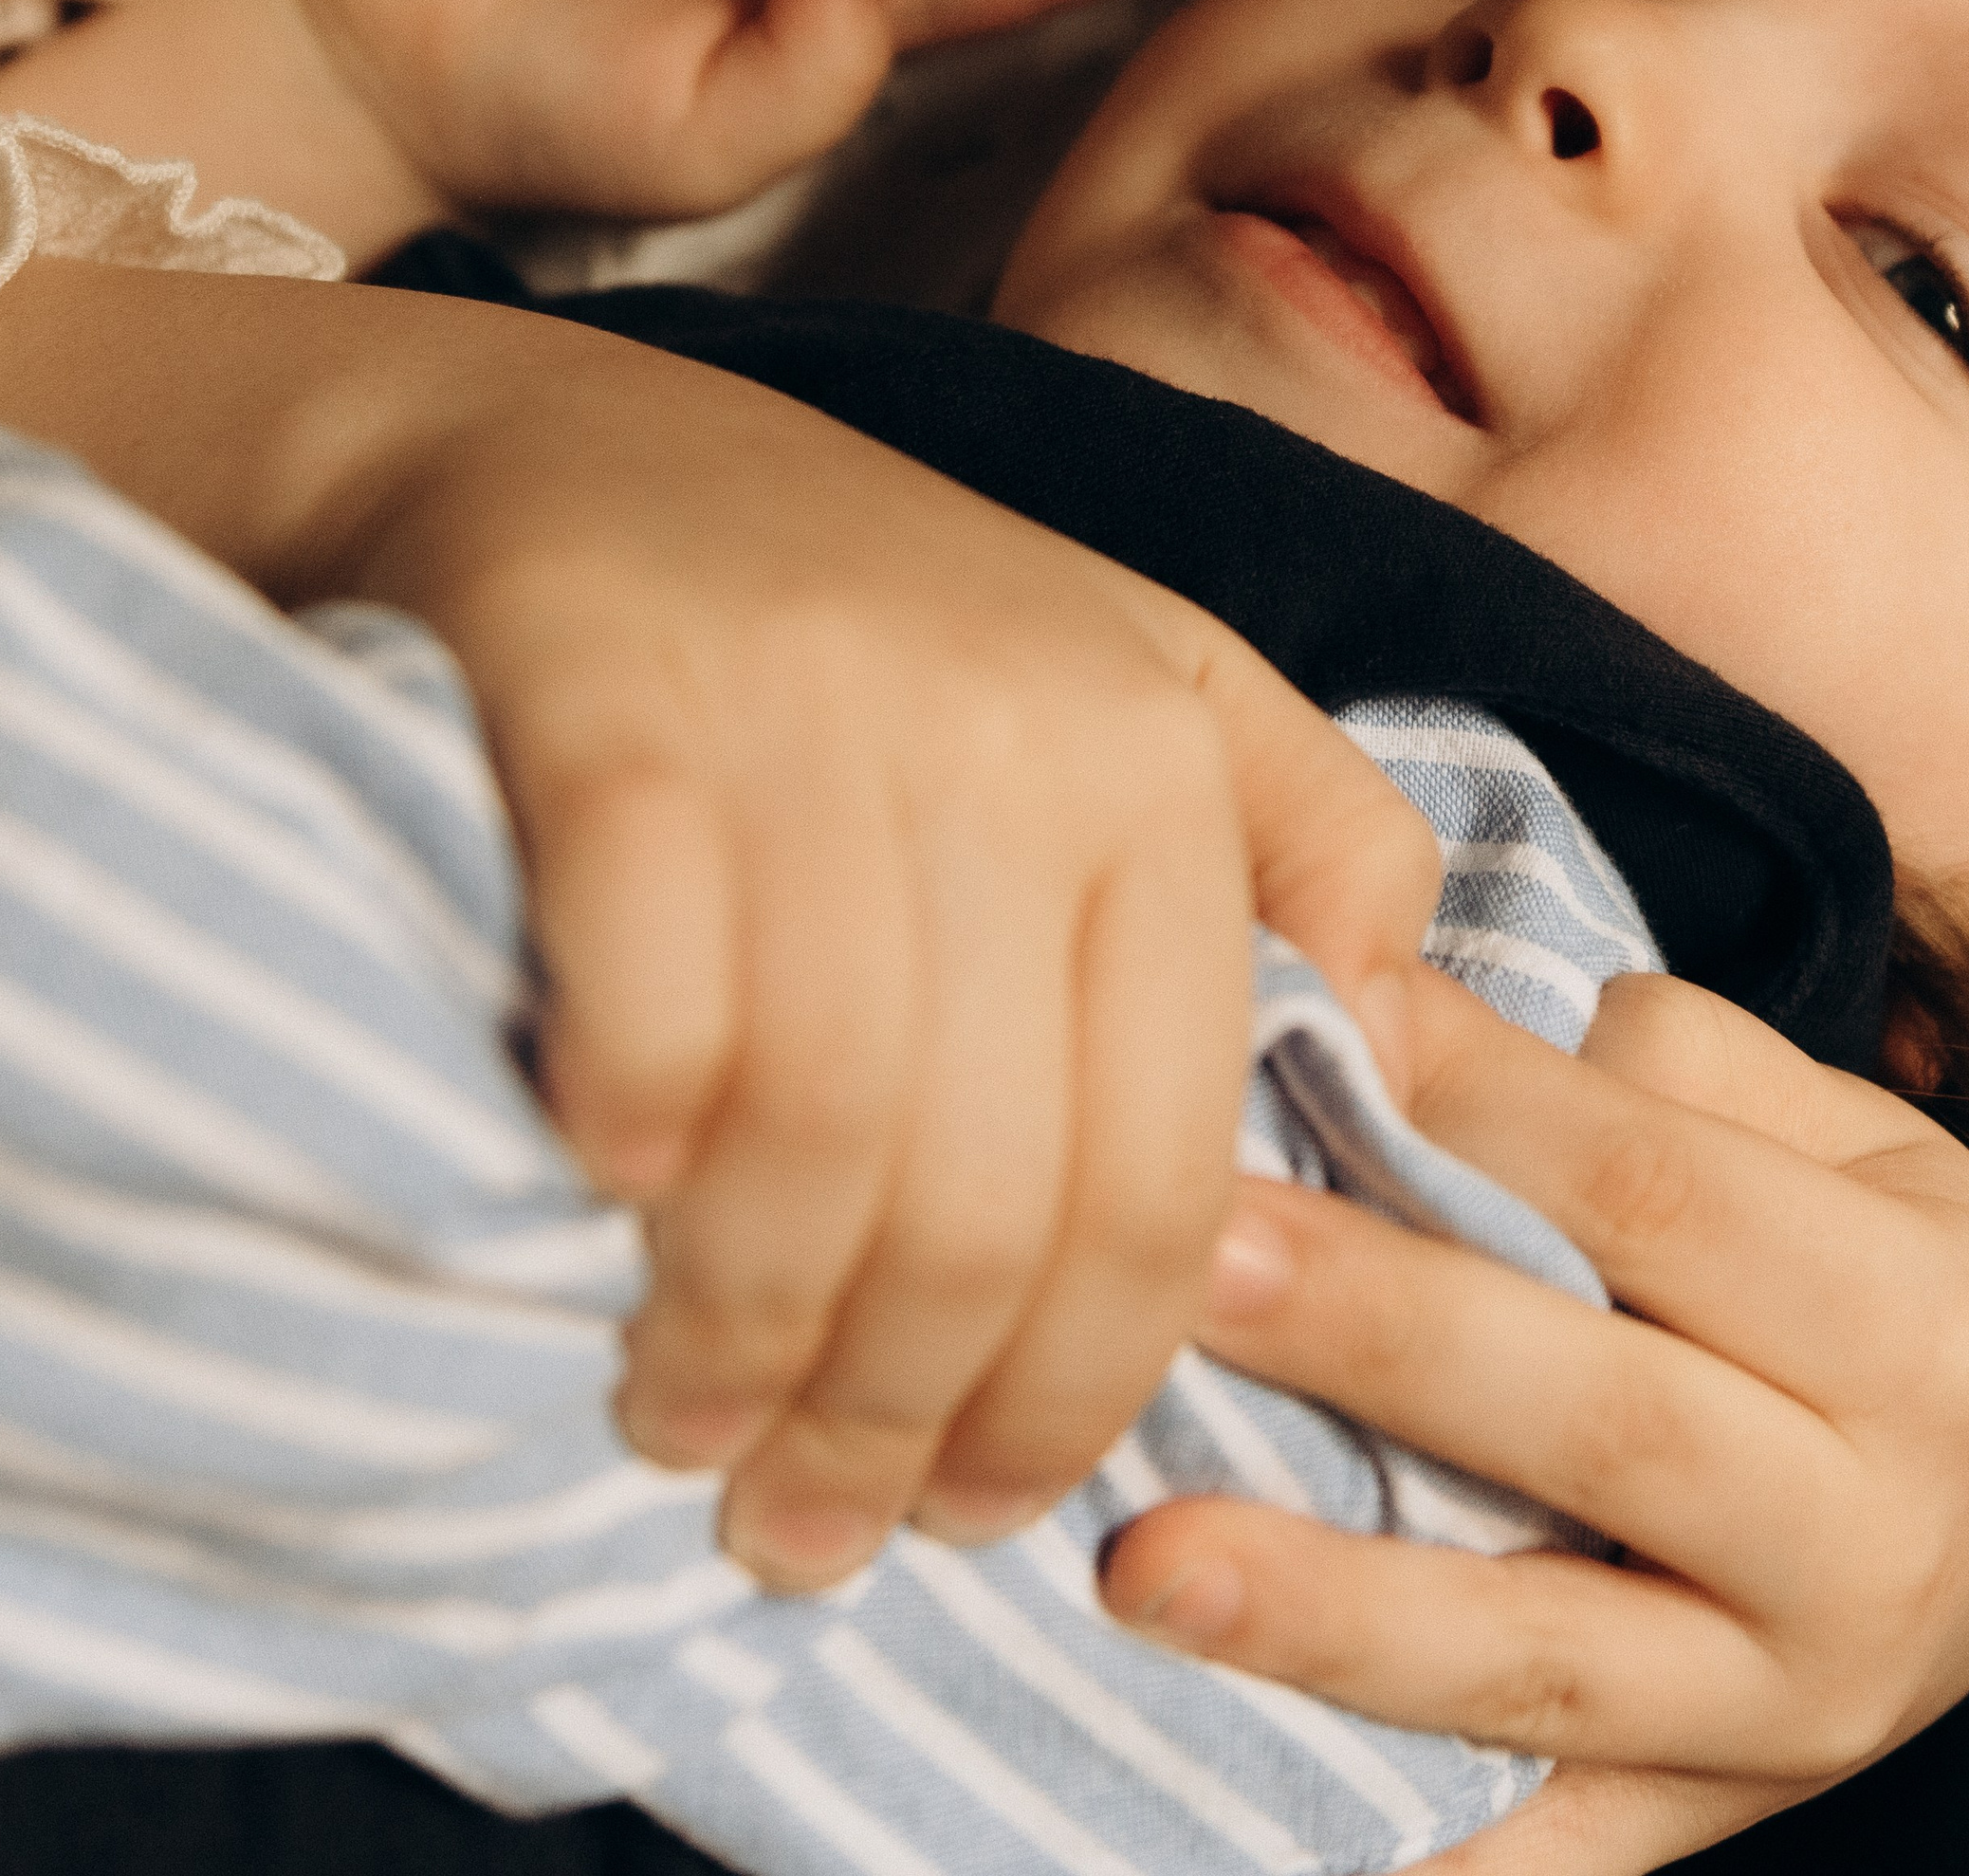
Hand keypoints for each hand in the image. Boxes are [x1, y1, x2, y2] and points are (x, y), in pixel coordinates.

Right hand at [311, 296, 1441, 1588]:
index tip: (984, 1515)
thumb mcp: (1130, 672)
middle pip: (988, 1193)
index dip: (1080, 1394)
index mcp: (1158, 757)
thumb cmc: (859, 608)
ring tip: (686, 1431)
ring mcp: (807, 708)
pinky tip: (602, 1199)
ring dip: (743, 1337)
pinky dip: (633, 1132)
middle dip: (898, 1419)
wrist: (559, 438)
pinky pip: (650, 989)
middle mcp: (1007, 730)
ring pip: (823, 1129)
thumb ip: (1297, 830)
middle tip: (806, 1531)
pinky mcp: (607, 694)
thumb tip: (1409, 1037)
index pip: (1163, 1174)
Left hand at [1100, 965, 1968, 1870]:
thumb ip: (1663, 1069)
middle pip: (1592, 1422)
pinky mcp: (1715, 1816)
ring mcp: (1795, 1706)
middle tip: (1189, 1261)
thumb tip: (1425, 1018)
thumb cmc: (1887, 1270)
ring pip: (1540, 1659)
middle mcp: (1877, 1533)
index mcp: (1917, 1325)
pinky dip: (1413, 1850)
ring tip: (1138, 1559)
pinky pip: (1550, 1852)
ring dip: (1326, 1613)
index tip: (1318, 1021)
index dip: (1483, 1106)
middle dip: (1374, 1337)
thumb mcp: (1848, 1138)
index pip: (1663, 1195)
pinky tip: (1250, 1816)